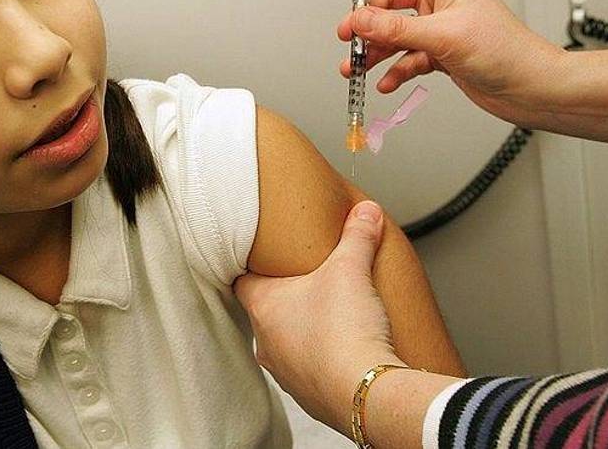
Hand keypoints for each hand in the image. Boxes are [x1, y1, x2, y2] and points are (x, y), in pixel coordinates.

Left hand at [234, 201, 400, 435]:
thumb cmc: (344, 333)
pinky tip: (344, 348)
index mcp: (263, 308)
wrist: (366, 392)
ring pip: (287, 344)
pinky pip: (311, 370)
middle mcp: (266, 344)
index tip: (263, 257)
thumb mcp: (351, 269)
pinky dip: (323, 358)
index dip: (252, 267)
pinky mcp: (311, 395)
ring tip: (331, 315)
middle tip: (308, 281)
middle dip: (287, 298)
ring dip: (304, 331)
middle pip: (267, 313)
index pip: (241, 281)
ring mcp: (286, 373)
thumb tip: (366, 212)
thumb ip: (357, 235)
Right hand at [337, 0, 567, 126]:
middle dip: (368, 17)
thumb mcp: (444, 36)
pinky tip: (386, 81)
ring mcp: (440, 28)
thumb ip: (397, 29)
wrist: (530, 87)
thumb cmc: (507, 51)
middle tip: (351, 35)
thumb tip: (361, 20)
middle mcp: (441, 0)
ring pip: (395, 31)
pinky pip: (406, 56)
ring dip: (375, 47)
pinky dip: (394, 68)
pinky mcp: (441, 54)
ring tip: (358, 65)